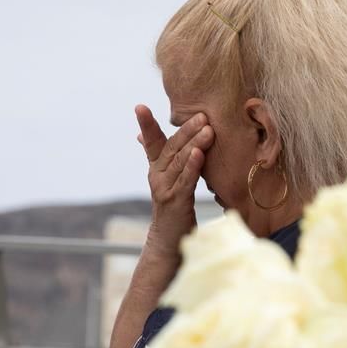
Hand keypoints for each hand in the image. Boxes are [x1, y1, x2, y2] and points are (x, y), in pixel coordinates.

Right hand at [135, 104, 214, 255]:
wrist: (169, 240)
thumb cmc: (174, 206)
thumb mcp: (169, 178)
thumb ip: (164, 156)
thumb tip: (142, 136)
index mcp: (157, 168)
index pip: (151, 141)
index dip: (146, 124)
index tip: (139, 107)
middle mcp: (157, 176)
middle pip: (171, 148)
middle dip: (186, 130)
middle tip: (202, 115)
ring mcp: (164, 189)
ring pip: (179, 162)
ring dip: (194, 144)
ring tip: (207, 129)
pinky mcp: (176, 202)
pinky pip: (185, 181)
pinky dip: (192, 166)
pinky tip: (199, 154)